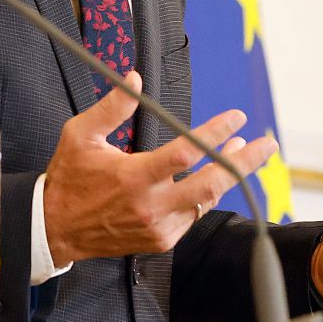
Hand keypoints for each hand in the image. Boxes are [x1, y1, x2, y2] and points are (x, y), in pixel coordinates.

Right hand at [41, 72, 278, 264]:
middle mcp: (152, 206)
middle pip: (213, 183)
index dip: (216, 133)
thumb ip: (111, 107)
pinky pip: (192, 216)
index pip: (187, 152)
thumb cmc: (69, 178)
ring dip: (228, 176)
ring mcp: (159, 227)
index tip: (237, 118)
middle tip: (267, 144)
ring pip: (206, 200)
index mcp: (134, 177)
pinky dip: (204, 196)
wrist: (56, 228)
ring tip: (242, 153)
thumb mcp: (80, 135)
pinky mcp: (160, 242)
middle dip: (245, 162)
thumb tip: (134, 80)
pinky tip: (209, 178)